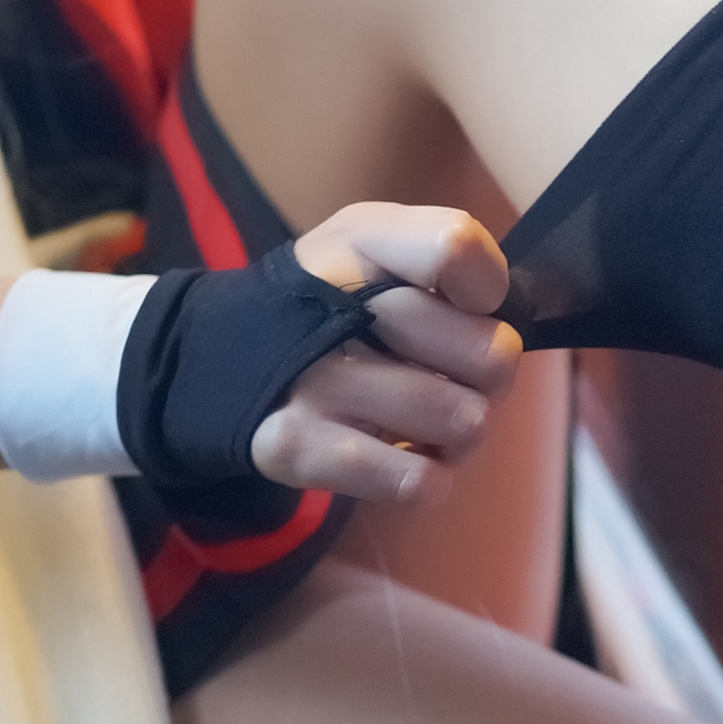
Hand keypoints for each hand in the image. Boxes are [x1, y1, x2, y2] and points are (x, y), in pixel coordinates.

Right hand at [249, 203, 521, 509]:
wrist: (224, 359)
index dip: (487, 289)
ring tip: (425, 418)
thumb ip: (456, 257)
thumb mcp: (387, 250)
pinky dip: (426, 478)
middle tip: (450, 374)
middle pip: (492, 355)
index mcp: (361, 242)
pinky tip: (401, 456)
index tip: (468, 305)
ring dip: (460, 432)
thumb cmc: (337, 305)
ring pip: (464, 423)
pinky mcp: (295, 448)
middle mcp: (332, 308)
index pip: (456, 249)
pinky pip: (413, 482)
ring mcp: (311, 382)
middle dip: (488, 375)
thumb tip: (499, 312)